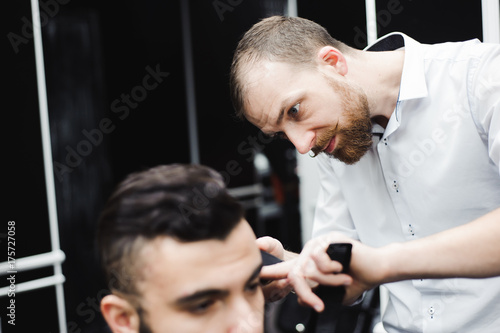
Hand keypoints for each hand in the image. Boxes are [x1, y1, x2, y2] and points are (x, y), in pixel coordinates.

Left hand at [261, 232, 386, 310]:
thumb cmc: (357, 279)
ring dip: (327, 280)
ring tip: (343, 278)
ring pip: (308, 269)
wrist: (377, 269)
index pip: (286, 267)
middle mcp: (311, 251)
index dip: (270, 271)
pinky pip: (318, 258)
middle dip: (307, 294)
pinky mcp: (327, 239)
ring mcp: (319, 243)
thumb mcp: (333, 292)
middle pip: (296, 275)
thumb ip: (316, 296)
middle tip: (319, 305)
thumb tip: (300, 301)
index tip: (255, 274)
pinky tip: (342, 266)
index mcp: (310, 262)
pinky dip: (331, 269)